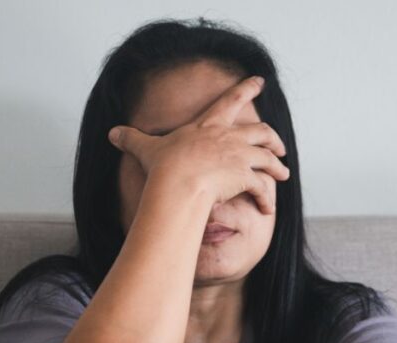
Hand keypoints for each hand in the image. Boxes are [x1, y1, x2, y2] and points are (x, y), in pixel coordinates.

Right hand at [106, 74, 290, 215]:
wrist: (178, 184)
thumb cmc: (164, 167)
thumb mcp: (146, 149)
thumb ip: (132, 139)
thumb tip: (111, 133)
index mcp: (208, 126)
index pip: (231, 101)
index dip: (247, 88)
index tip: (260, 81)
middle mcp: (229, 138)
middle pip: (261, 131)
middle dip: (273, 138)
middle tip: (280, 146)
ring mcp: (240, 156)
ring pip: (269, 157)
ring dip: (278, 166)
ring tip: (284, 174)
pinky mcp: (245, 177)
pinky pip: (262, 188)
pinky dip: (267, 198)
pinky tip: (268, 208)